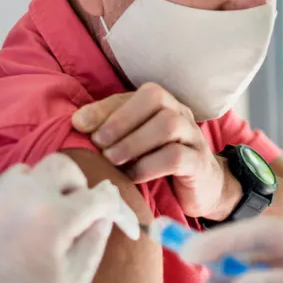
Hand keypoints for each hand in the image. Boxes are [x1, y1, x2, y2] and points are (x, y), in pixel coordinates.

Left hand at [0, 153, 139, 282]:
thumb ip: (94, 240)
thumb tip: (104, 212)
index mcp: (54, 217)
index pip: (96, 195)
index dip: (109, 204)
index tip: (108, 213)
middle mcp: (21, 197)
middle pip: (60, 166)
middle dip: (74, 183)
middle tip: (74, 209)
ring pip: (23, 173)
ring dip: (39, 189)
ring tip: (37, 218)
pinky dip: (8, 205)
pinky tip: (6, 233)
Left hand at [72, 82, 239, 219]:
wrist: (204, 189)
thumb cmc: (161, 163)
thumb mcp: (136, 143)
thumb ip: (113, 130)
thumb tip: (78, 122)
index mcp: (164, 104)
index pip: (137, 93)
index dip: (107, 106)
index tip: (79, 124)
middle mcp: (181, 113)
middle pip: (156, 98)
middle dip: (121, 119)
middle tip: (99, 144)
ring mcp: (193, 138)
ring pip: (168, 124)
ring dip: (133, 142)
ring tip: (113, 160)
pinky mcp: (199, 164)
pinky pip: (176, 157)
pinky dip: (148, 166)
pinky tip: (132, 177)